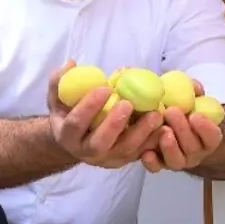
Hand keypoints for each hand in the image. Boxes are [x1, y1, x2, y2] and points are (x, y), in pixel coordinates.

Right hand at [47, 61, 163, 168]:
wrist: (78, 142)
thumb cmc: (69, 114)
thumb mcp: (59, 98)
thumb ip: (60, 82)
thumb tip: (71, 63)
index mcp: (67, 136)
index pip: (76, 124)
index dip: (89, 107)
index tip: (105, 87)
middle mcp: (87, 152)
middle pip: (101, 143)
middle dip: (115, 124)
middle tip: (129, 103)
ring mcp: (108, 159)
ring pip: (126, 150)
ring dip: (142, 133)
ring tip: (155, 114)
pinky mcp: (126, 160)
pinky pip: (142, 152)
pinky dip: (155, 139)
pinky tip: (165, 124)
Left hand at [141, 79, 223, 172]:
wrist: (170, 125)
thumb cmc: (184, 111)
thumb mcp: (192, 100)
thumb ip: (194, 93)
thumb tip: (194, 86)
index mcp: (207, 138)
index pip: (212, 137)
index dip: (206, 128)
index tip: (195, 115)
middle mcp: (195, 153)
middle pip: (192, 148)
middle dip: (182, 130)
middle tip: (171, 112)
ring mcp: (178, 160)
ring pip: (176, 160)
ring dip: (170, 147)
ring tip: (162, 130)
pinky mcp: (159, 164)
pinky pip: (156, 168)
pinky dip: (152, 162)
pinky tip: (145, 152)